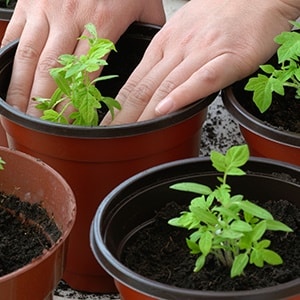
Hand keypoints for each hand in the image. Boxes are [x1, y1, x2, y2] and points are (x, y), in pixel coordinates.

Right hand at [2, 0, 164, 115]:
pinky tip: (9, 79)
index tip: (72, 122)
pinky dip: (9, 60)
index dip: (77, 101)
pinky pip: (16, 36)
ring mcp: (47, 10)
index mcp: (102, 24)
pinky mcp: (29, 2)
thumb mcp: (145, 3)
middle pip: (52, 71)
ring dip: (22, 88)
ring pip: (29, 57)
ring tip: (20, 111)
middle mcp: (71, 18)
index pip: (87, 74)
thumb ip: (151, 31)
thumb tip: (156, 57)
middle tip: (40, 125)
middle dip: (44, 102)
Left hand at [102, 0, 299, 124]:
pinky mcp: (227, 59)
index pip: (133, 81)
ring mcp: (201, 53)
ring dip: (145, 113)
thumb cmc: (222, 14)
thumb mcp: (182, 31)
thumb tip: (150, 82)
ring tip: (131, 133)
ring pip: (166, 86)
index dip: (118, 106)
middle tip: (111, 135)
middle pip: (143, 87)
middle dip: (124, 115)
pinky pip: (202, 80)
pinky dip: (182, 96)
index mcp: (163, 44)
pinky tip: (167, 110)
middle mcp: (177, 49)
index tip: (107, 124)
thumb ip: (165, 57)